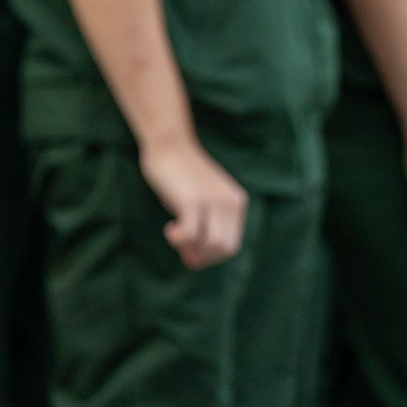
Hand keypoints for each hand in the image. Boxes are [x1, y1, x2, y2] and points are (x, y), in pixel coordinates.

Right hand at [138, 137, 247, 269]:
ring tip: (175, 235)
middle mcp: (230, 203)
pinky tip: (169, 229)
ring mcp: (213, 202)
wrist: (169, 144)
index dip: (210, 255)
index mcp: (237, 203)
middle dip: (202, 256)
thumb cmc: (179, 174)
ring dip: (190, 248)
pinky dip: (179, 240)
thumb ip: (201, 229)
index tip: (190, 251)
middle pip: (224, 249)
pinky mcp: (193, 201)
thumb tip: (193, 263)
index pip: (231, 245)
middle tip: (182, 249)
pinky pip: (191, 234)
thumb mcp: (198, 202)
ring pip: (211, 245)